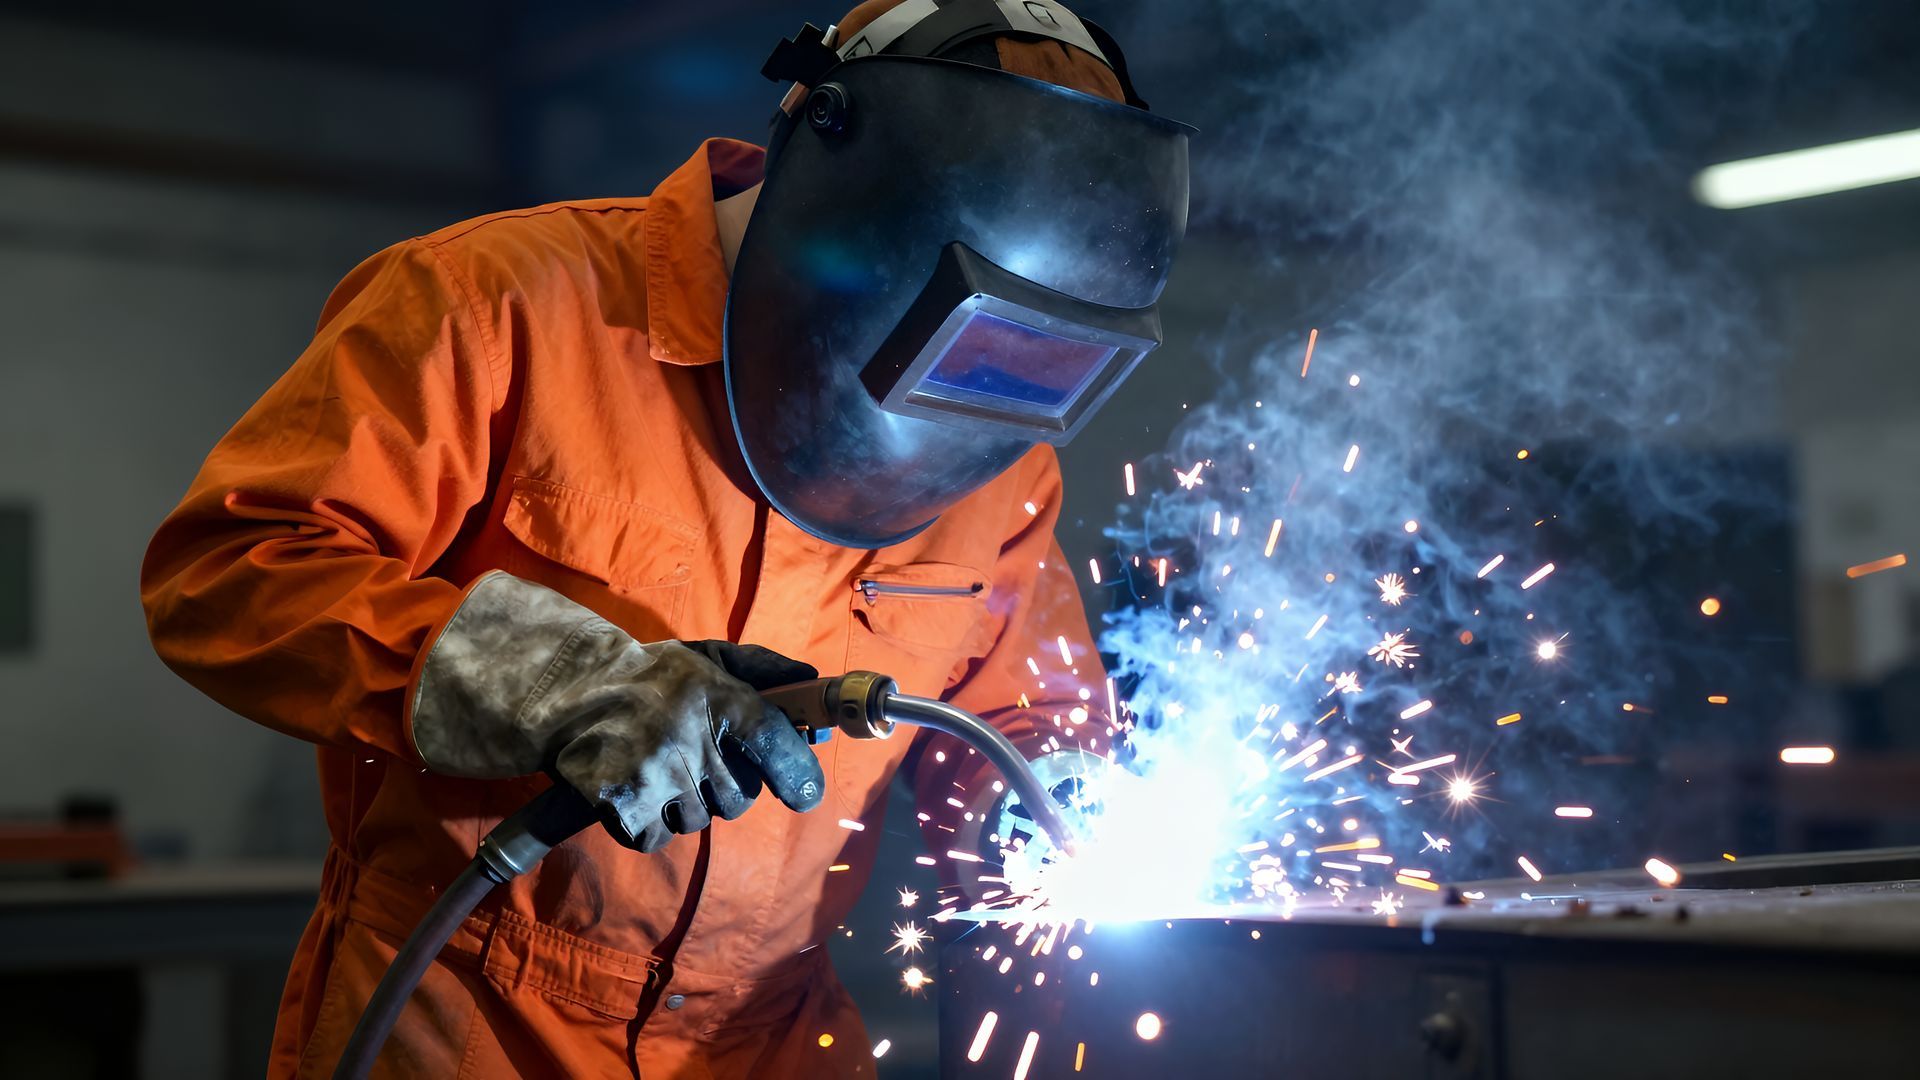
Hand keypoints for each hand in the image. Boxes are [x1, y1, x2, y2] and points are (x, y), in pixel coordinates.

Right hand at [409, 572, 826, 851]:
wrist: (567, 692)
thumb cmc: (648, 676)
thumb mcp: (706, 657)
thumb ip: (761, 666)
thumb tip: (811, 679)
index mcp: (718, 696)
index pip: (775, 741)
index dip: (798, 772)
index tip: (806, 795)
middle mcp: (692, 736)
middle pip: (739, 797)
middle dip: (725, 788)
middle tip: (695, 763)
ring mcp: (656, 773)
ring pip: (699, 820)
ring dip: (685, 806)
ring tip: (659, 770)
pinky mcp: (622, 802)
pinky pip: (658, 837)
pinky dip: (649, 825)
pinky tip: (634, 792)